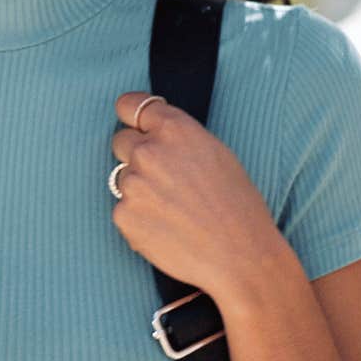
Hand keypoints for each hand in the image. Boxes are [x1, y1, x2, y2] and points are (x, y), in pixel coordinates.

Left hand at [108, 92, 286, 294]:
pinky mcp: (123, 215)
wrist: (240, 256)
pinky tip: (167, 229)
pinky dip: (139, 218)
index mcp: (175, 129)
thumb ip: (178, 138)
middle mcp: (148, 151)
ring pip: (122, 178)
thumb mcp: (216, 153)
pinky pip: (123, 210)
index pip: (129, 105)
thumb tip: (152, 132)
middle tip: (164, 178)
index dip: (132, 116)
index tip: (135, 124)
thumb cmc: (237, 206)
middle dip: (135, 154)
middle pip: (121, 141)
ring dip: (139, 189)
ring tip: (174, 210)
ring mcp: (132, 184)